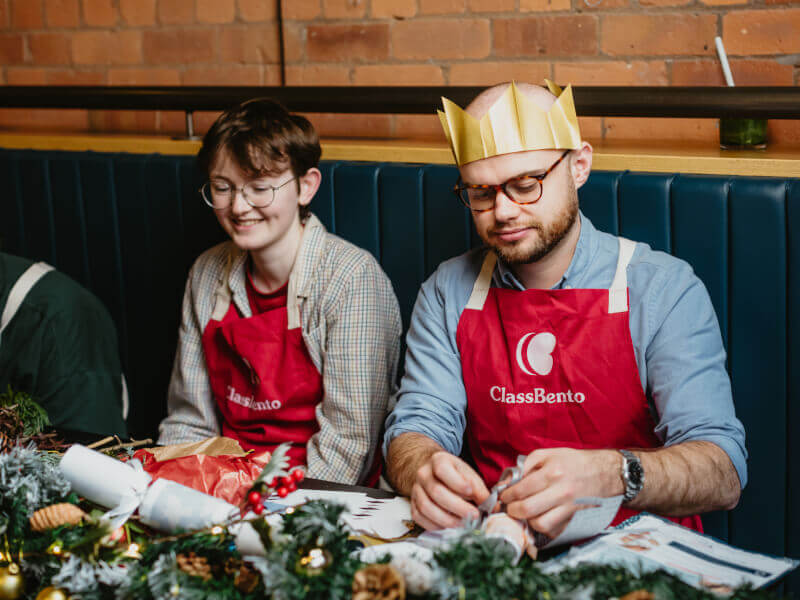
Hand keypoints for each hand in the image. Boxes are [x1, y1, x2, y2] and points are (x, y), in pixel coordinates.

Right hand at [410, 451, 489, 529]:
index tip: (471, 493)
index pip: (443, 470)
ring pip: (426, 507)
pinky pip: (420, 517)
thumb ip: (479, 489)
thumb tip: (491, 507)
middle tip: (474, 515)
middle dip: (457, 507)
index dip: (457, 482)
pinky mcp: (413, 504)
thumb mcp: (468, 474)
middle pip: (436, 492)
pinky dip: (435, 525)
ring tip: (463, 524)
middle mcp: (424, 474)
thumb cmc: (455, 475)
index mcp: (438, 461)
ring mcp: (416, 489)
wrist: (434, 474)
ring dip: (447, 519)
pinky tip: (449, 527)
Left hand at [499, 448, 620, 538]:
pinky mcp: (575, 518)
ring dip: (527, 521)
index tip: (503, 496)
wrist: (605, 472)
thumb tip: (510, 480)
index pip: (521, 490)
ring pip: (541, 524)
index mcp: (552, 473)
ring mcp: (569, 507)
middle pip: (528, 510)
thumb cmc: (574, 462)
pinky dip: (543, 528)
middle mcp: (561, 491)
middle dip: (512, 511)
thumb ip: (526, 464)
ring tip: (524, 515)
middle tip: (509, 508)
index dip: (507, 496)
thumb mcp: (549, 454)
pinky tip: (538, 519)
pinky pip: (555, 530)